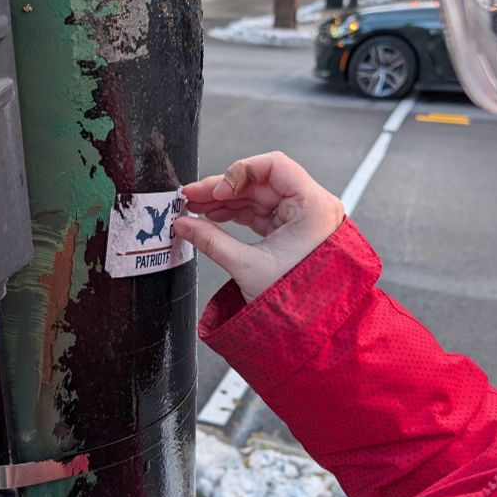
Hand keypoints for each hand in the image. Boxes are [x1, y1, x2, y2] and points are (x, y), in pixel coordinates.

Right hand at [174, 152, 343, 301]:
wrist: (311, 330)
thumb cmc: (296, 303)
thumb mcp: (247, 267)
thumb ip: (211, 240)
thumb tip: (183, 224)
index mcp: (313, 207)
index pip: (274, 166)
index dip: (239, 173)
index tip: (215, 190)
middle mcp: (311, 207)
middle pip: (260, 182)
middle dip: (223, 189)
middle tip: (191, 197)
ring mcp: (301, 219)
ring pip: (257, 197)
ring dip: (225, 202)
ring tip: (195, 209)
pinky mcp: (291, 231)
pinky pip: (259, 213)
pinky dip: (235, 214)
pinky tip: (211, 217)